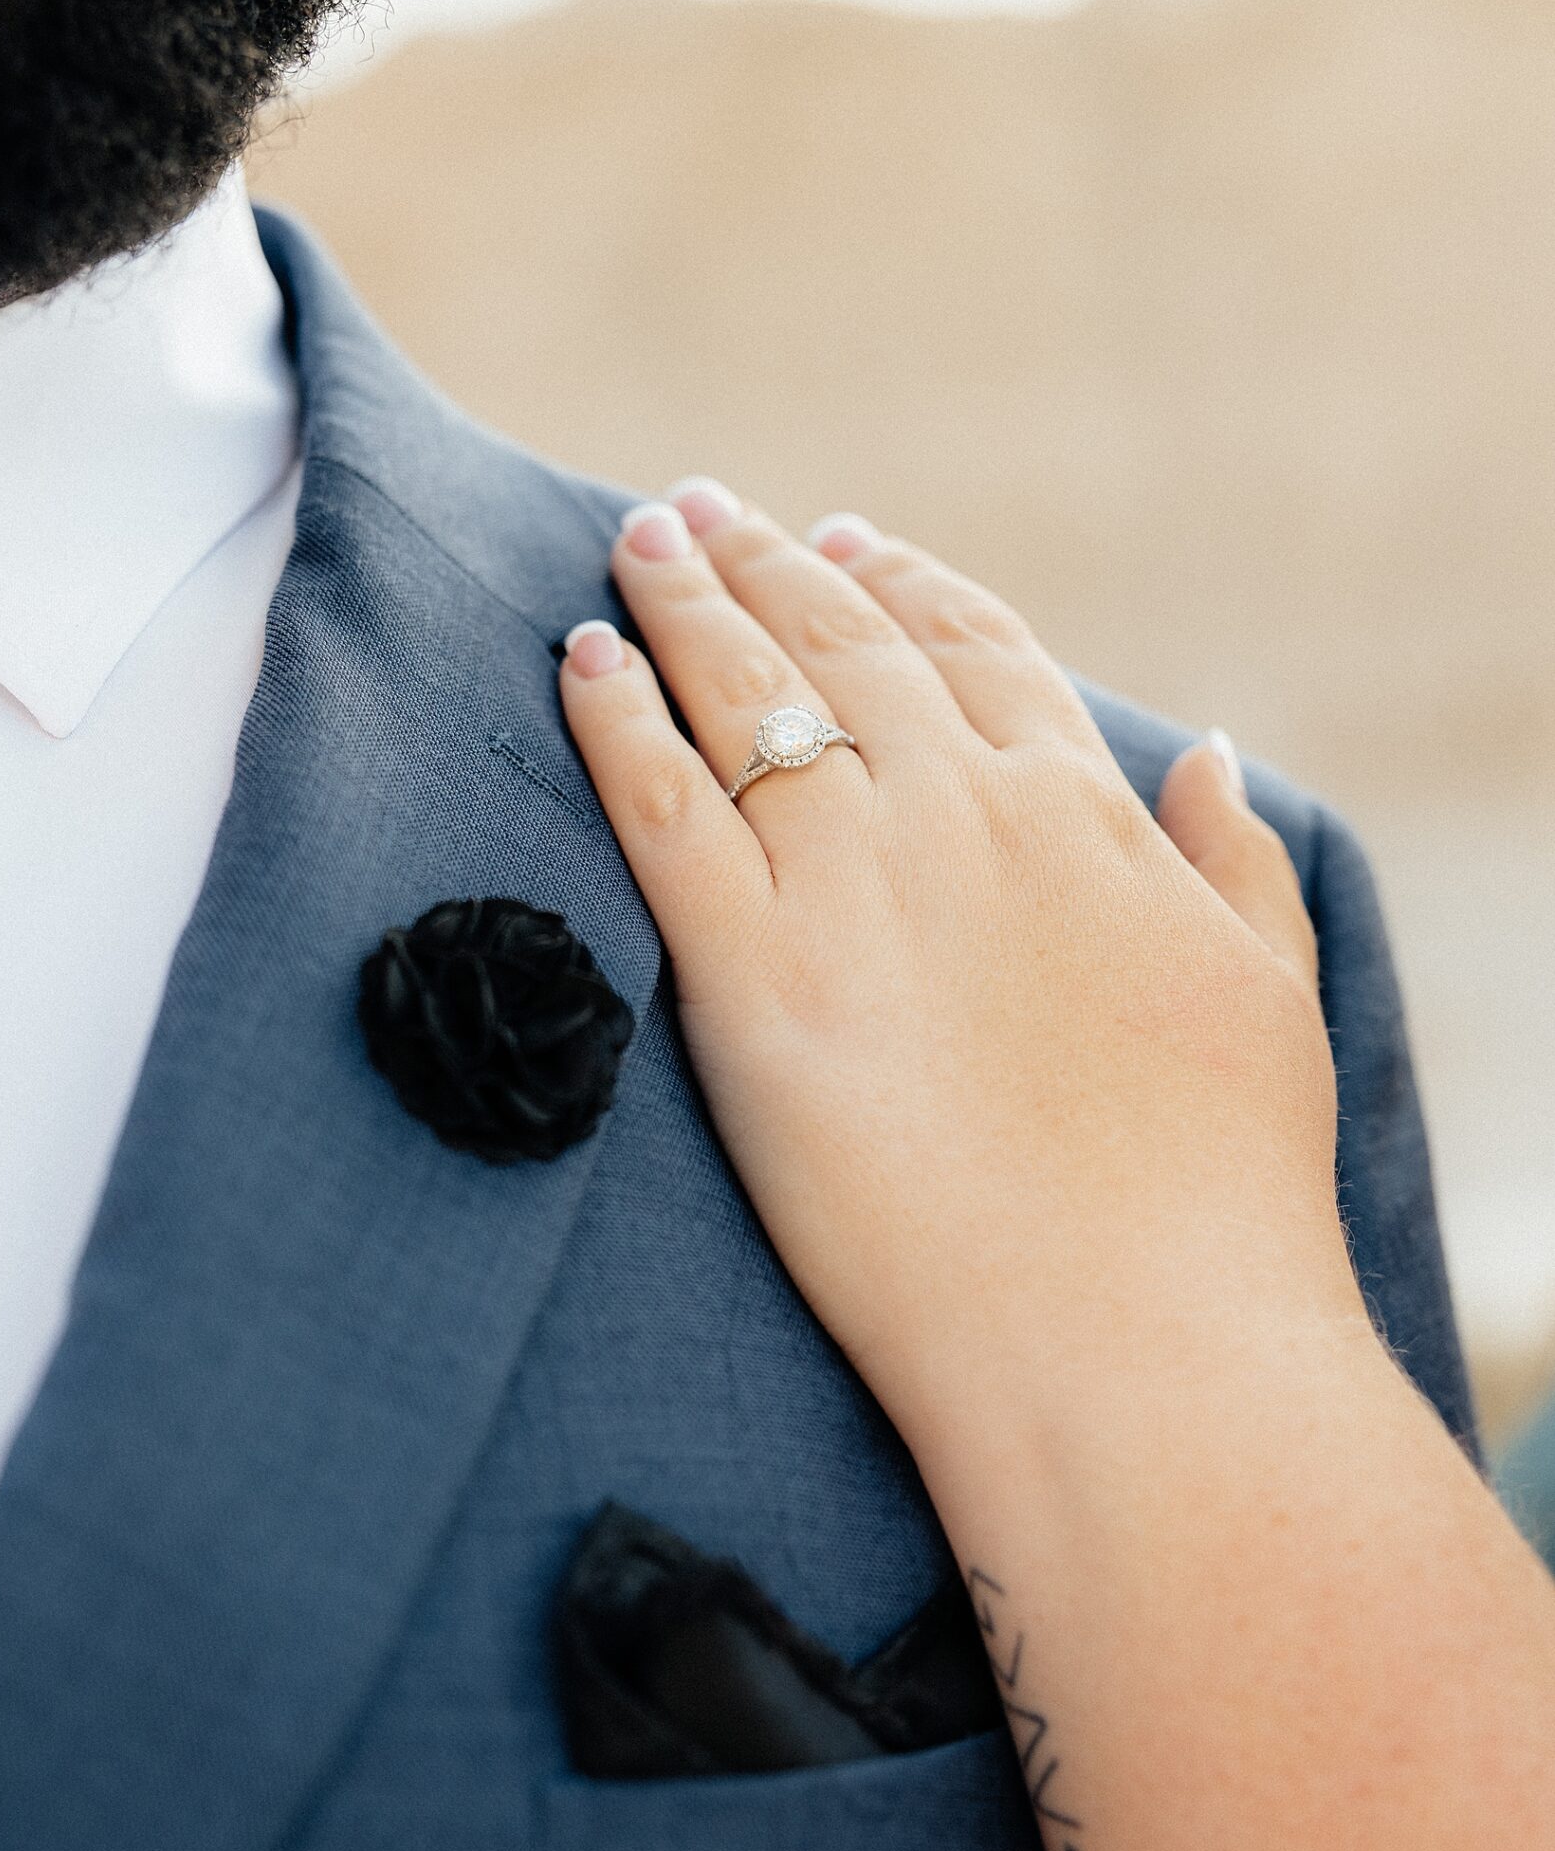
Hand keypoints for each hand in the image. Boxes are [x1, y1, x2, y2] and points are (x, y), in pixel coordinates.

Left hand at [560, 482, 1364, 1438]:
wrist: (1137, 1343)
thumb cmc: (1221, 1197)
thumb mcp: (1270, 993)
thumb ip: (1235, 861)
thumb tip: (1214, 752)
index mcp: (1085, 813)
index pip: (975, 652)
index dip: (900, 585)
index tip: (844, 541)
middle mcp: (962, 817)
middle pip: (842, 648)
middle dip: (766, 566)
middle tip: (700, 507)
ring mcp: (851, 888)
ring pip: (744, 697)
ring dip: (682, 602)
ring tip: (638, 539)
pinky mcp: (749, 981)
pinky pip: (657, 808)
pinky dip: (611, 720)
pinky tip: (579, 660)